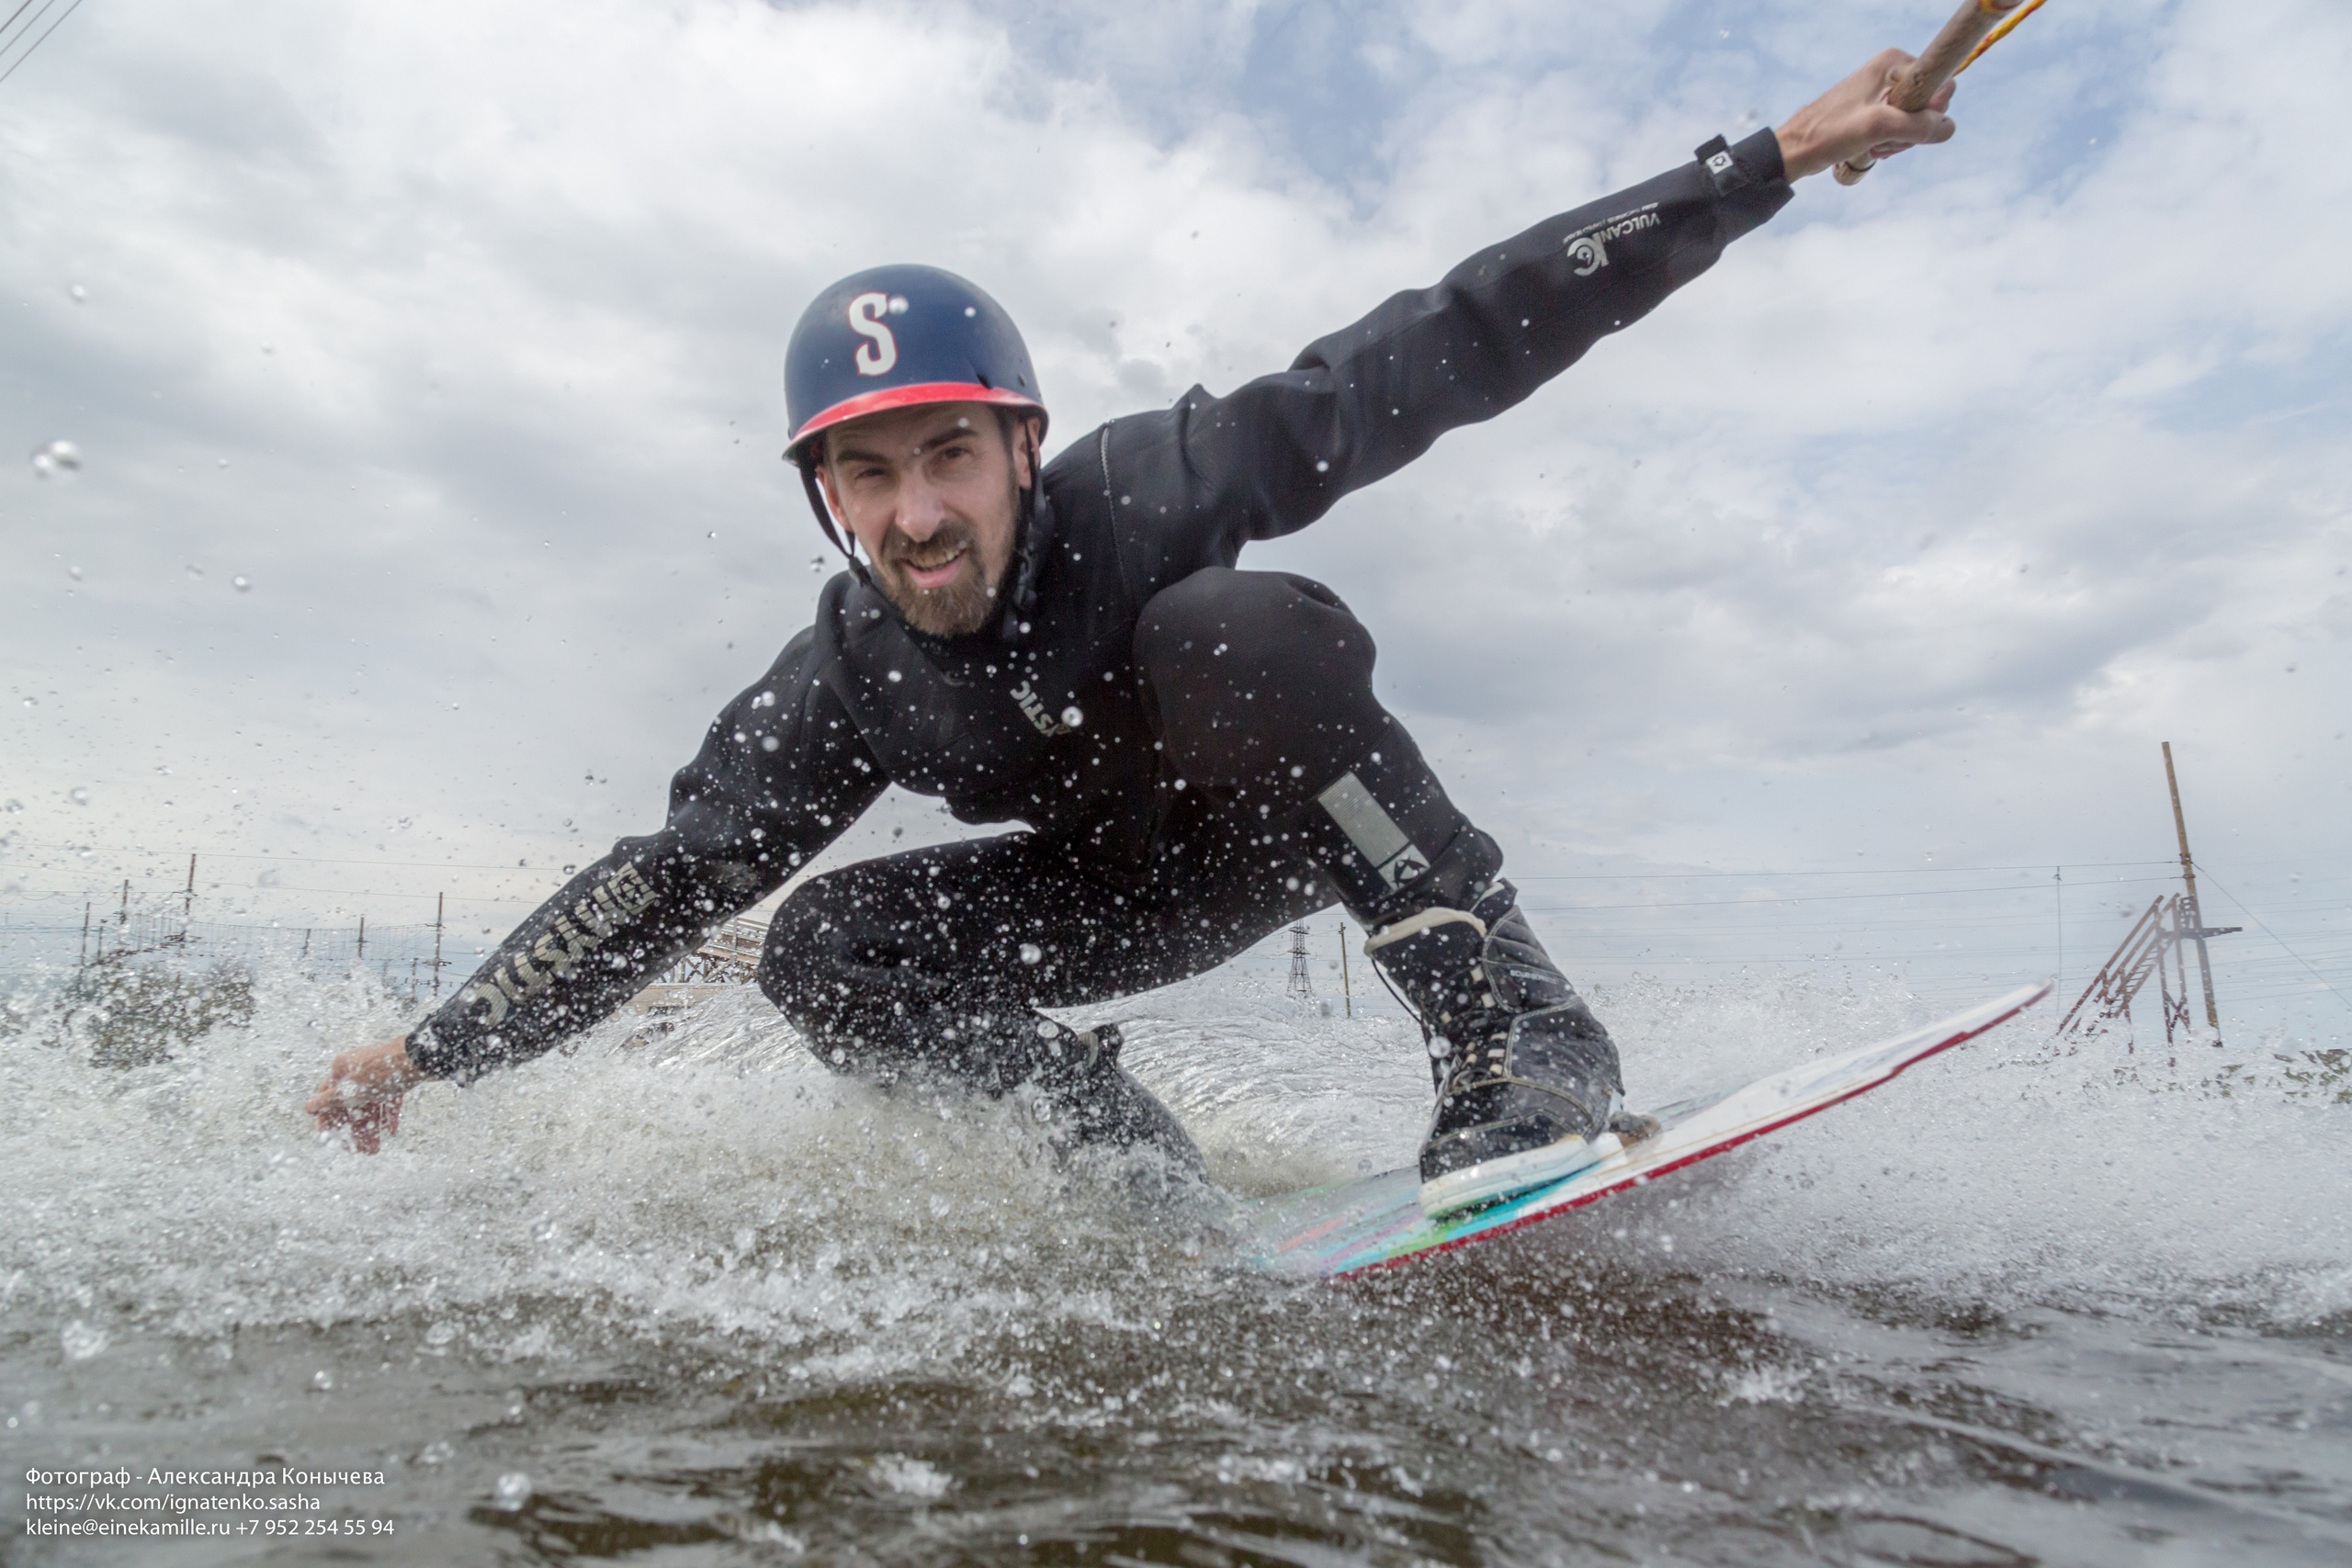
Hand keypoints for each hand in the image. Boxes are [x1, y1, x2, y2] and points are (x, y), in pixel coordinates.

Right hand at [307, 1035, 422, 1152]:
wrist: (423, 1056)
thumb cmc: (382, 1071)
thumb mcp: (351, 1090)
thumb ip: (329, 1100)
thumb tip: (309, 1107)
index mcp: (342, 1069)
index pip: (327, 1097)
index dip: (327, 1118)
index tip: (328, 1137)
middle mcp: (358, 1070)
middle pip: (351, 1105)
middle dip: (354, 1129)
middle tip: (357, 1150)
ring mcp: (378, 1073)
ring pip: (370, 1105)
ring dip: (370, 1128)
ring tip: (374, 1149)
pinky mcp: (396, 1077)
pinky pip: (387, 1099)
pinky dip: (387, 1115)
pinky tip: (390, 1131)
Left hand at [1775, 49, 1957, 181]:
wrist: (1797, 149)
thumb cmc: (1830, 133)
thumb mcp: (1878, 128)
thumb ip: (1918, 126)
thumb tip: (1949, 128)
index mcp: (1894, 63)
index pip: (1940, 84)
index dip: (1931, 111)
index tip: (1904, 126)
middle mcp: (1891, 72)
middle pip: (1929, 105)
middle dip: (1911, 130)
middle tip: (1884, 138)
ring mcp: (1884, 91)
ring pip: (1915, 121)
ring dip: (1899, 140)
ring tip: (1874, 145)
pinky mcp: (1876, 109)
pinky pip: (1900, 128)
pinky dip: (1891, 142)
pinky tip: (1873, 148)